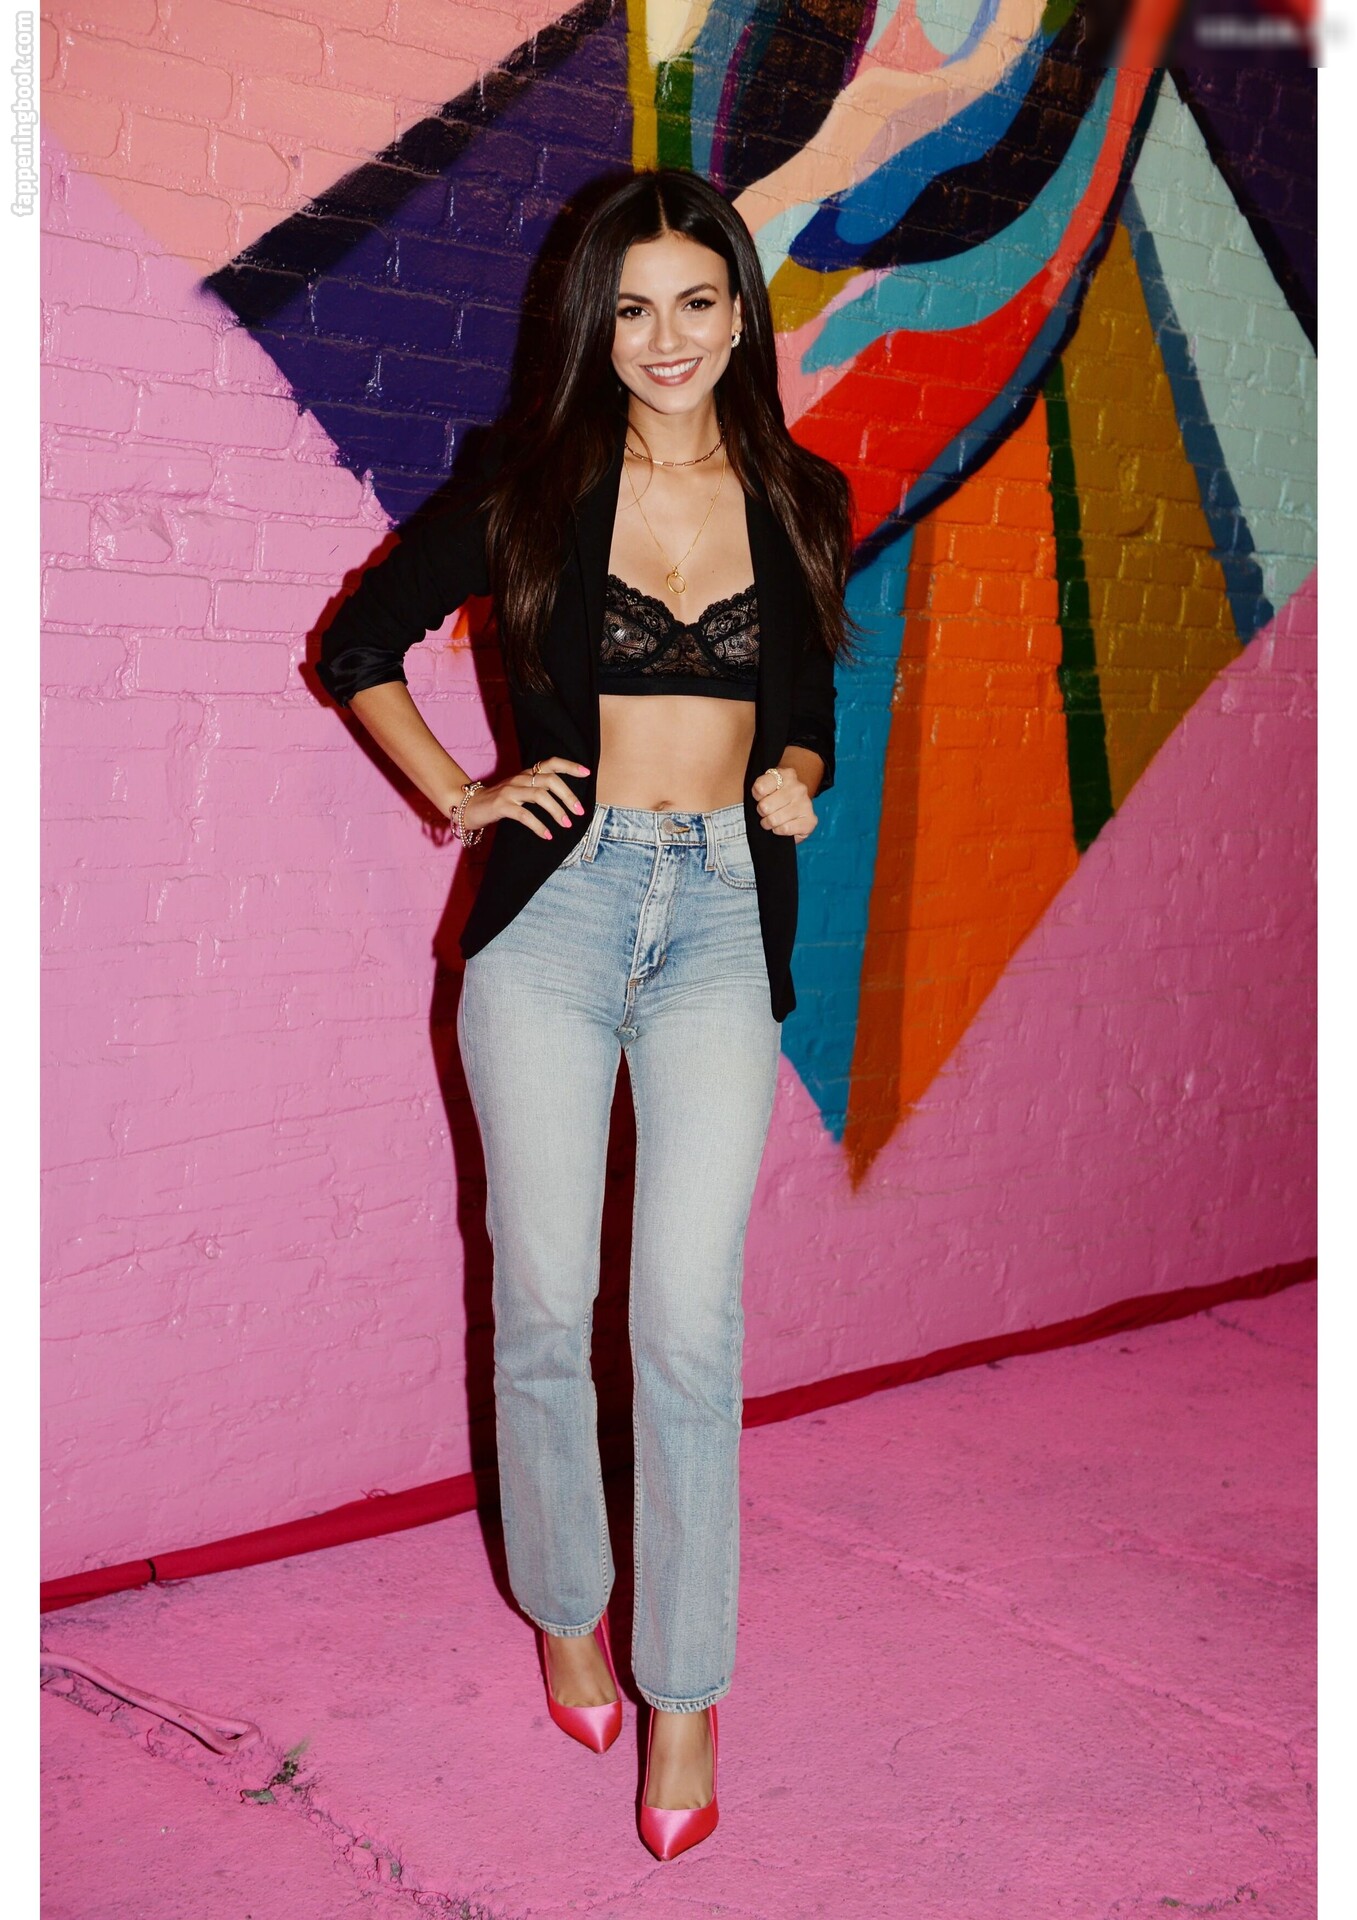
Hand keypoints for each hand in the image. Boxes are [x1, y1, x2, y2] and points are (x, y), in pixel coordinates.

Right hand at [461, 758, 589, 841]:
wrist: (469, 806)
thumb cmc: (500, 801)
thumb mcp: (521, 791)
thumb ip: (539, 790)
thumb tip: (566, 800)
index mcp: (526, 774)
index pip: (551, 763)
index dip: (569, 766)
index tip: (587, 773)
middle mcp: (520, 779)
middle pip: (549, 780)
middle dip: (568, 795)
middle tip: (579, 811)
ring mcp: (510, 791)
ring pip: (539, 796)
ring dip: (557, 811)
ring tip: (567, 824)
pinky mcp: (501, 806)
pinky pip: (524, 815)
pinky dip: (538, 825)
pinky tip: (547, 835)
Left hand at [751, 764, 816, 841]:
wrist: (795, 805)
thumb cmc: (776, 796)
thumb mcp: (766, 785)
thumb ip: (759, 788)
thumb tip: (762, 801)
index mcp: (787, 775)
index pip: (760, 787)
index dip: (756, 796)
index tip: (761, 796)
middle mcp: (799, 788)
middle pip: (765, 806)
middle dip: (762, 812)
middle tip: (767, 811)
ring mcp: (806, 804)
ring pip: (774, 820)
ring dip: (769, 823)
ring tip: (773, 819)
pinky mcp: (811, 821)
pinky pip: (785, 829)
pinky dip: (779, 830)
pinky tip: (783, 825)